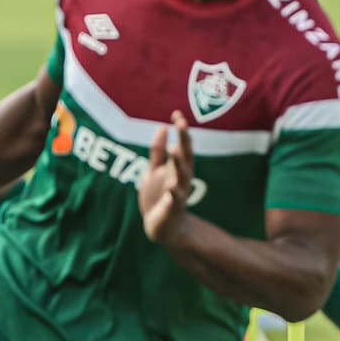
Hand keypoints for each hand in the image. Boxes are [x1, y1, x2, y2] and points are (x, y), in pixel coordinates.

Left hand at [138, 112, 194, 243]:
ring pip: (182, 175)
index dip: (180, 129)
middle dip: (184, 139)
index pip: (182, 145)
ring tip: (176, 148)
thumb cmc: (159, 197)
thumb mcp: (154, 171)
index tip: (176, 113)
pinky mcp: (172, 209)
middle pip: (185, 156)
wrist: (161, 227)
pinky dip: (174, 194)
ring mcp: (178, 193)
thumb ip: (158, 151)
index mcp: (177, 167)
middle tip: (182, 122)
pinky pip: (174, 200)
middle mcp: (181, 178)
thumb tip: (162, 126)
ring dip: (179, 162)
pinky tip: (171, 187)